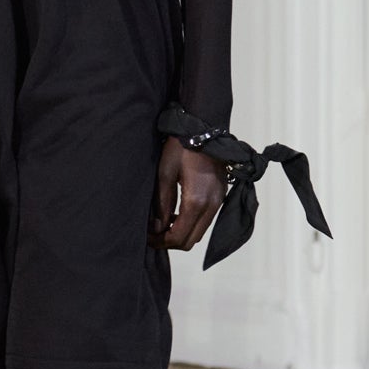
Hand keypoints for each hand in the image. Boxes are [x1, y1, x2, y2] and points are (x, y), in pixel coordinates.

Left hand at [149, 135, 227, 251]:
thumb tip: (157, 226)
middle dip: (170, 241)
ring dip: (182, 233)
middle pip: (191, 241)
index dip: (160, 241)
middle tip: (153, 234)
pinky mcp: (221, 196)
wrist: (204, 127)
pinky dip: (192, 224)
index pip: (178, 236)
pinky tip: (177, 213)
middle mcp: (211, 205)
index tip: (147, 237)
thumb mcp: (164, 174)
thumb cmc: (181, 147)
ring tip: (163, 223)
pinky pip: (206, 221)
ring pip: (200, 233)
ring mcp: (219, 201)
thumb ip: (162, 204)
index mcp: (196, 201)